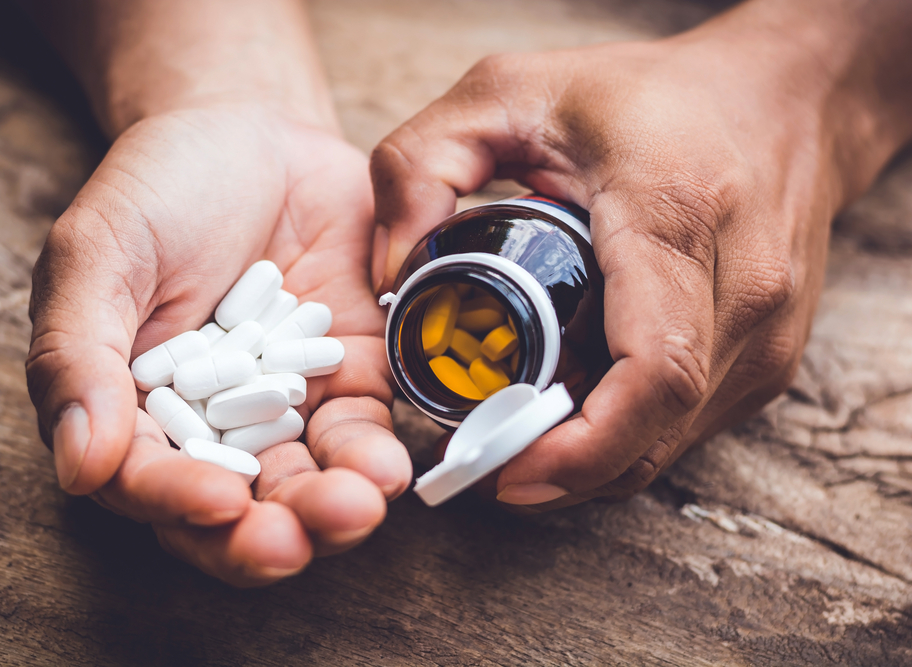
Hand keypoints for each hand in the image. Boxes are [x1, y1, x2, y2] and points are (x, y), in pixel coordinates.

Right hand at [27, 105, 411, 584]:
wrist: (249, 133)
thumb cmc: (157, 190)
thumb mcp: (98, 253)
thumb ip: (80, 352)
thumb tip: (79, 466)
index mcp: (132, 408)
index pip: (147, 480)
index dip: (177, 502)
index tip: (217, 504)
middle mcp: (211, 426)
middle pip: (234, 510)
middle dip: (262, 537)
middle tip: (289, 543)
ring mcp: (288, 408)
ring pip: (306, 482)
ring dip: (330, 510)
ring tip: (356, 509)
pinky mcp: (352, 378)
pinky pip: (363, 429)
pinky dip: (375, 454)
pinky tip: (390, 468)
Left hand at [369, 3, 910, 508]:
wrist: (787, 96)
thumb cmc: (650, 92)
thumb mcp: (509, 91)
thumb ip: (420, 162)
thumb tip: (386, 273)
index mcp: (679, 214)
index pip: (653, 370)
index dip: (580, 447)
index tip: (508, 472)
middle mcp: (744, 286)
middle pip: (658, 428)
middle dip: (567, 470)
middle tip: (489, 468)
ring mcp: (769, 330)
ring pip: (675, 442)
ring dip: (594, 461)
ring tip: (521, 445)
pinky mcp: (770, 352)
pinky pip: (692, 424)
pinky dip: (628, 438)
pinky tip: (576, 418)